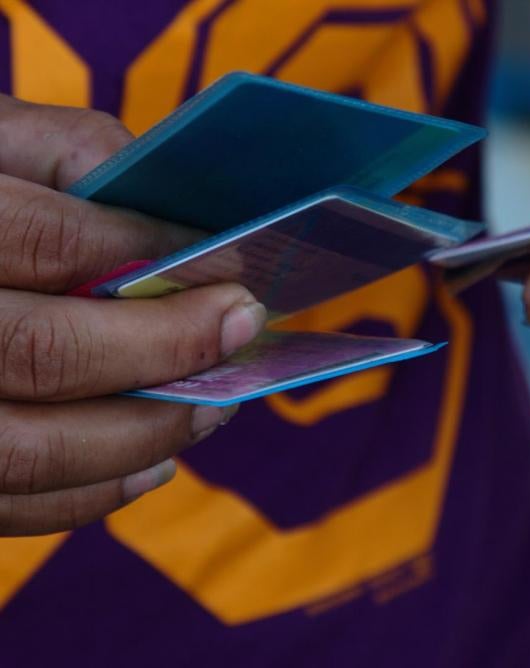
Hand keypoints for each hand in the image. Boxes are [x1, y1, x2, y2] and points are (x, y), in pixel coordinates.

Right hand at [0, 96, 265, 534]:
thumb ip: (71, 154)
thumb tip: (187, 222)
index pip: (48, 242)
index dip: (152, 253)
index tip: (230, 265)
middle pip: (42, 353)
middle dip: (165, 347)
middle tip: (238, 327)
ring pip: (27, 449)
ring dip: (144, 431)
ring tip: (213, 406)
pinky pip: (6, 505)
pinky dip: (91, 493)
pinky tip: (154, 462)